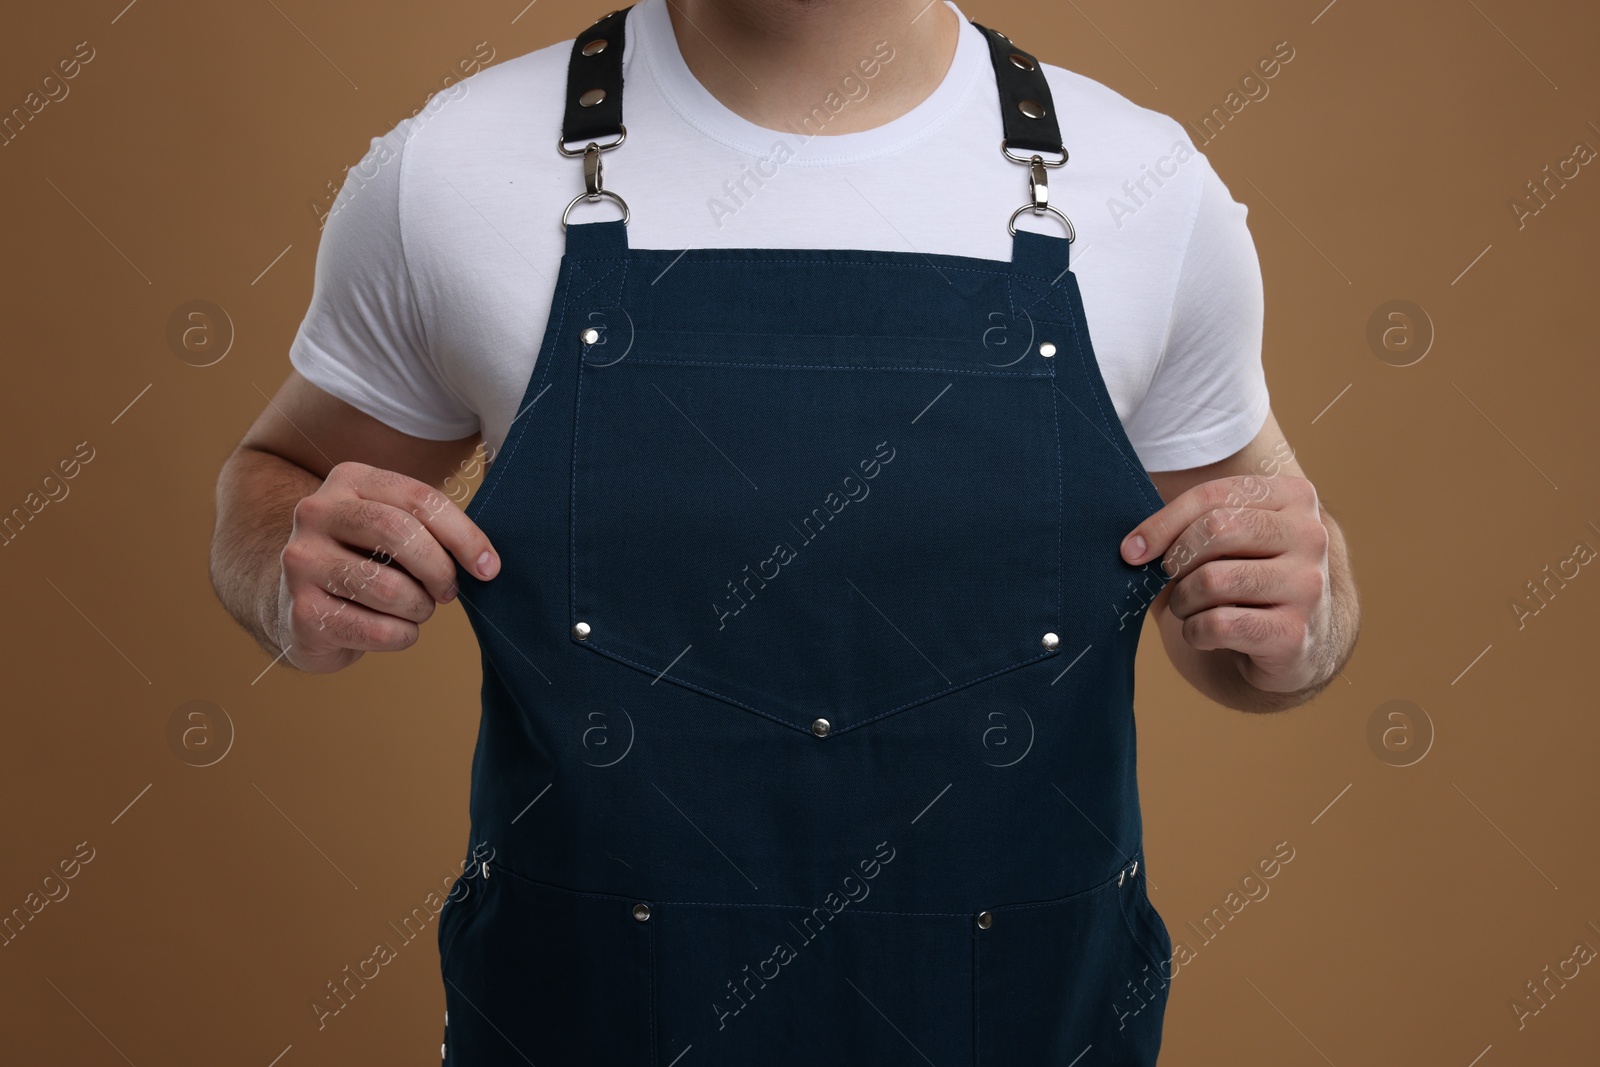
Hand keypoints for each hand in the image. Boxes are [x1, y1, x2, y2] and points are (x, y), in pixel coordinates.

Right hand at [271, 461, 498, 672]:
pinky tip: (395, 630)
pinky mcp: (301, 610)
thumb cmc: (366, 562)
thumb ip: (433, 530)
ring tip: (416, 609)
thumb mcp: (394, 530)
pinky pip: (377, 630)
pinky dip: (402, 636)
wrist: (301, 607)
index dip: (463, 535)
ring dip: (419, 608)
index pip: (419, 499)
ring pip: (388, 588)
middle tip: (448, 591)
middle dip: (439, 569)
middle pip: (399, 533)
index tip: (488, 566)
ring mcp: (302, 561)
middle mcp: (316, 513)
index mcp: (349, 480)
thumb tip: (485, 562)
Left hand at [1120, 474, 1331, 693]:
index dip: (1162, 524)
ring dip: (1183, 601)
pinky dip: (1195, 632)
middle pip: (1215, 530)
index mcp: (1294, 497)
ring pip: (1212, 581)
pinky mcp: (1294, 633)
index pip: (1212, 495)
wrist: (1295, 644)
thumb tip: (1133, 548)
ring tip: (1192, 608)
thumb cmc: (1244, 579)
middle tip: (1175, 581)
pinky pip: (1218, 625)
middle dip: (1177, 561)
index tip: (1132, 550)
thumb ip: (1186, 524)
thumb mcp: (1226, 539)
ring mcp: (1308, 585)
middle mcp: (1310, 535)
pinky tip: (1205, 634)